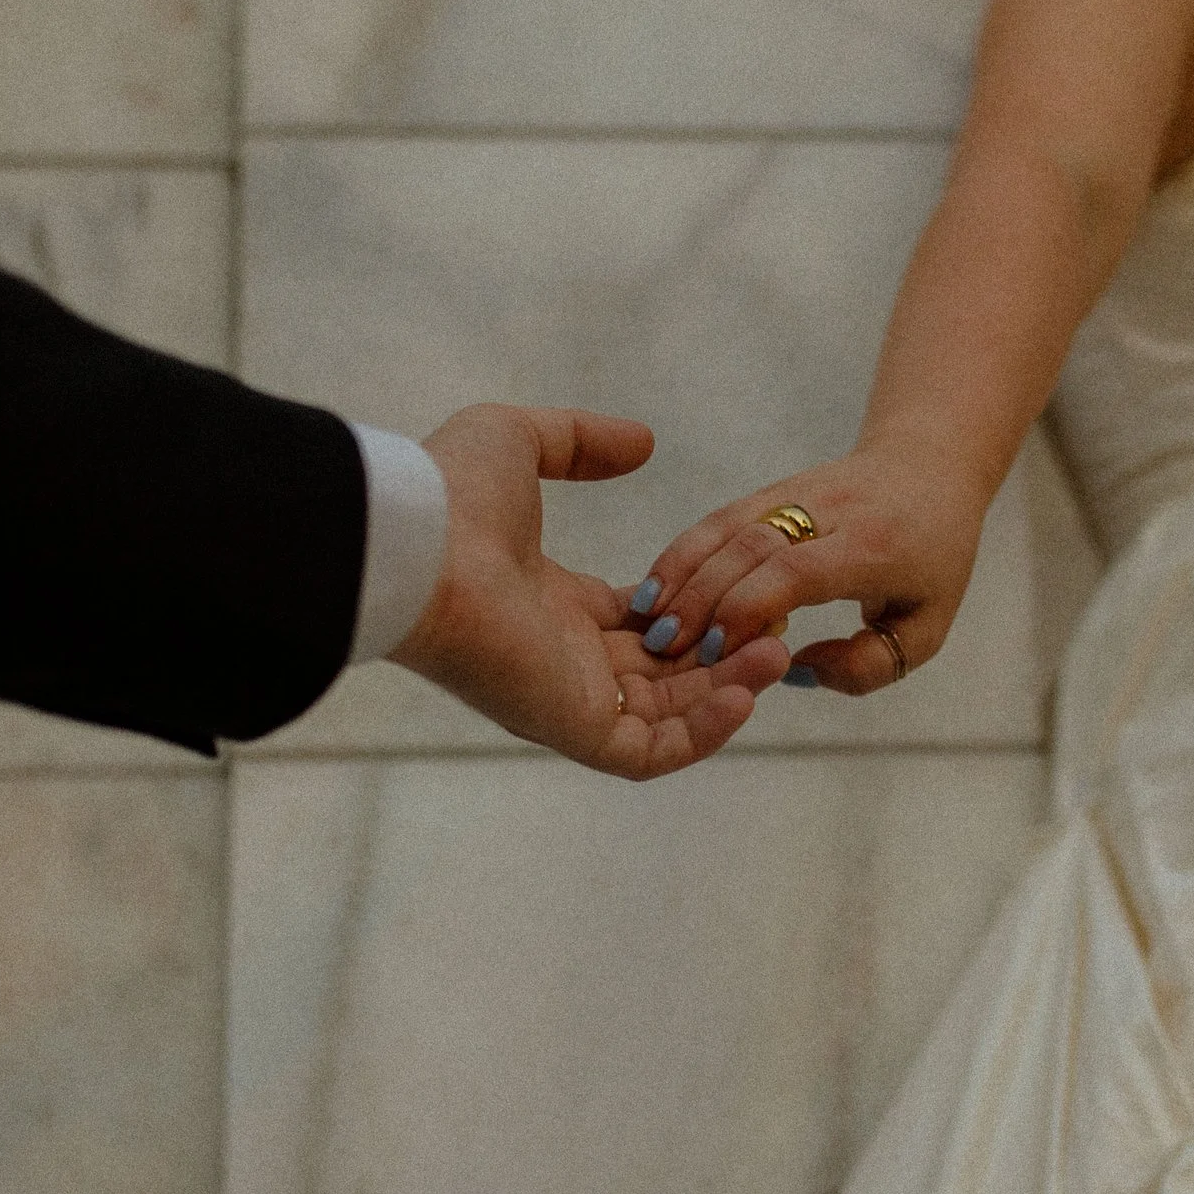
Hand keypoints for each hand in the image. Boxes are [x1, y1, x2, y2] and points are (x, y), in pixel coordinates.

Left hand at [391, 404, 790, 778]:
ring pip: (667, 714)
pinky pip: (649, 751)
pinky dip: (702, 733)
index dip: (691, 609)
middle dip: (723, 656)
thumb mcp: (521, 443)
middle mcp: (561, 658)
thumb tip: (642, 443)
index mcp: (550, 605)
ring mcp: (567, 698)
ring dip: (727, 691)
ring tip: (778, 657)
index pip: (636, 623)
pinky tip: (748, 693)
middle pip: (661, 672)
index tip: (739, 589)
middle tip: (777, 630)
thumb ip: (581, 442)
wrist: (415, 545)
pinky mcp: (571, 727)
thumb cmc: (450, 495)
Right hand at [629, 449, 988, 694]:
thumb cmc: (933, 560)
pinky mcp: (770, 490)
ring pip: (726, 524)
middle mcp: (830, 511)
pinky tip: (652, 590)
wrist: (930, 468)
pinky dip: (681, 553)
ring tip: (647, 620)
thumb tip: (795, 671)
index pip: (799, 569)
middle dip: (703, 597)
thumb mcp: (926, 626)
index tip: (720, 650)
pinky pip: (718, 518)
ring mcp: (795, 493)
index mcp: (875, 547)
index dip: (752, 607)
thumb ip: (868, 664)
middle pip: (752, 546)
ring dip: (681, 572)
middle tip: (666, 647)